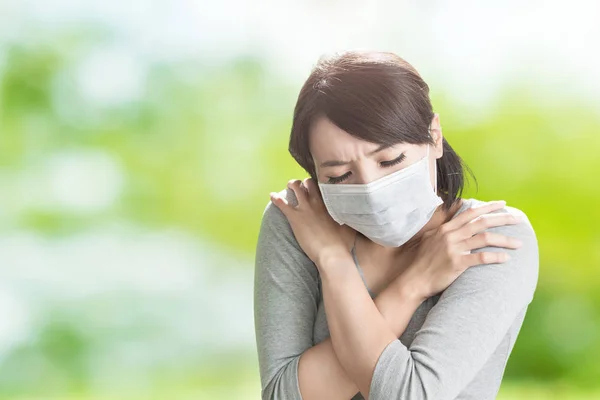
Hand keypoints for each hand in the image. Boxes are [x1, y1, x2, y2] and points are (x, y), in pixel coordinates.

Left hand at [270, 178, 352, 265]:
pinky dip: (276, 198)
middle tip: (303, 186)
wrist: (332, 254)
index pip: (324, 186)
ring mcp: (306, 208)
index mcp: (331, 203)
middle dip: (304, 183)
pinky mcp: (295, 217)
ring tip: (289, 186)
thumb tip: (360, 215)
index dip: (320, 184)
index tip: (319, 184)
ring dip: (291, 185)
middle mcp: (318, 202)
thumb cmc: (343, 244)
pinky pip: (282, 203)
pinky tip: (272, 196)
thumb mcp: (352, 227)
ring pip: (295, 187)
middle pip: (309, 182)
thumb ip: (353, 218)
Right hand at [397, 201, 522, 300]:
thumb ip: (444, 227)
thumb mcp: (430, 238)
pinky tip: (506, 258)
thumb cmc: (422, 261)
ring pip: (485, 239)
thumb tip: (453, 215)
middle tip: (519, 219)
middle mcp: (450, 235)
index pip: (471, 212)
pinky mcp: (457, 263)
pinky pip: (481, 258)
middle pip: (482, 222)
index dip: (488, 207)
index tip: (503, 203)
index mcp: (446, 228)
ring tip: (519, 243)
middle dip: (503, 219)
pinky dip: (496, 257)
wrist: (414, 280)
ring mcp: (453, 249)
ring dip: (505, 240)